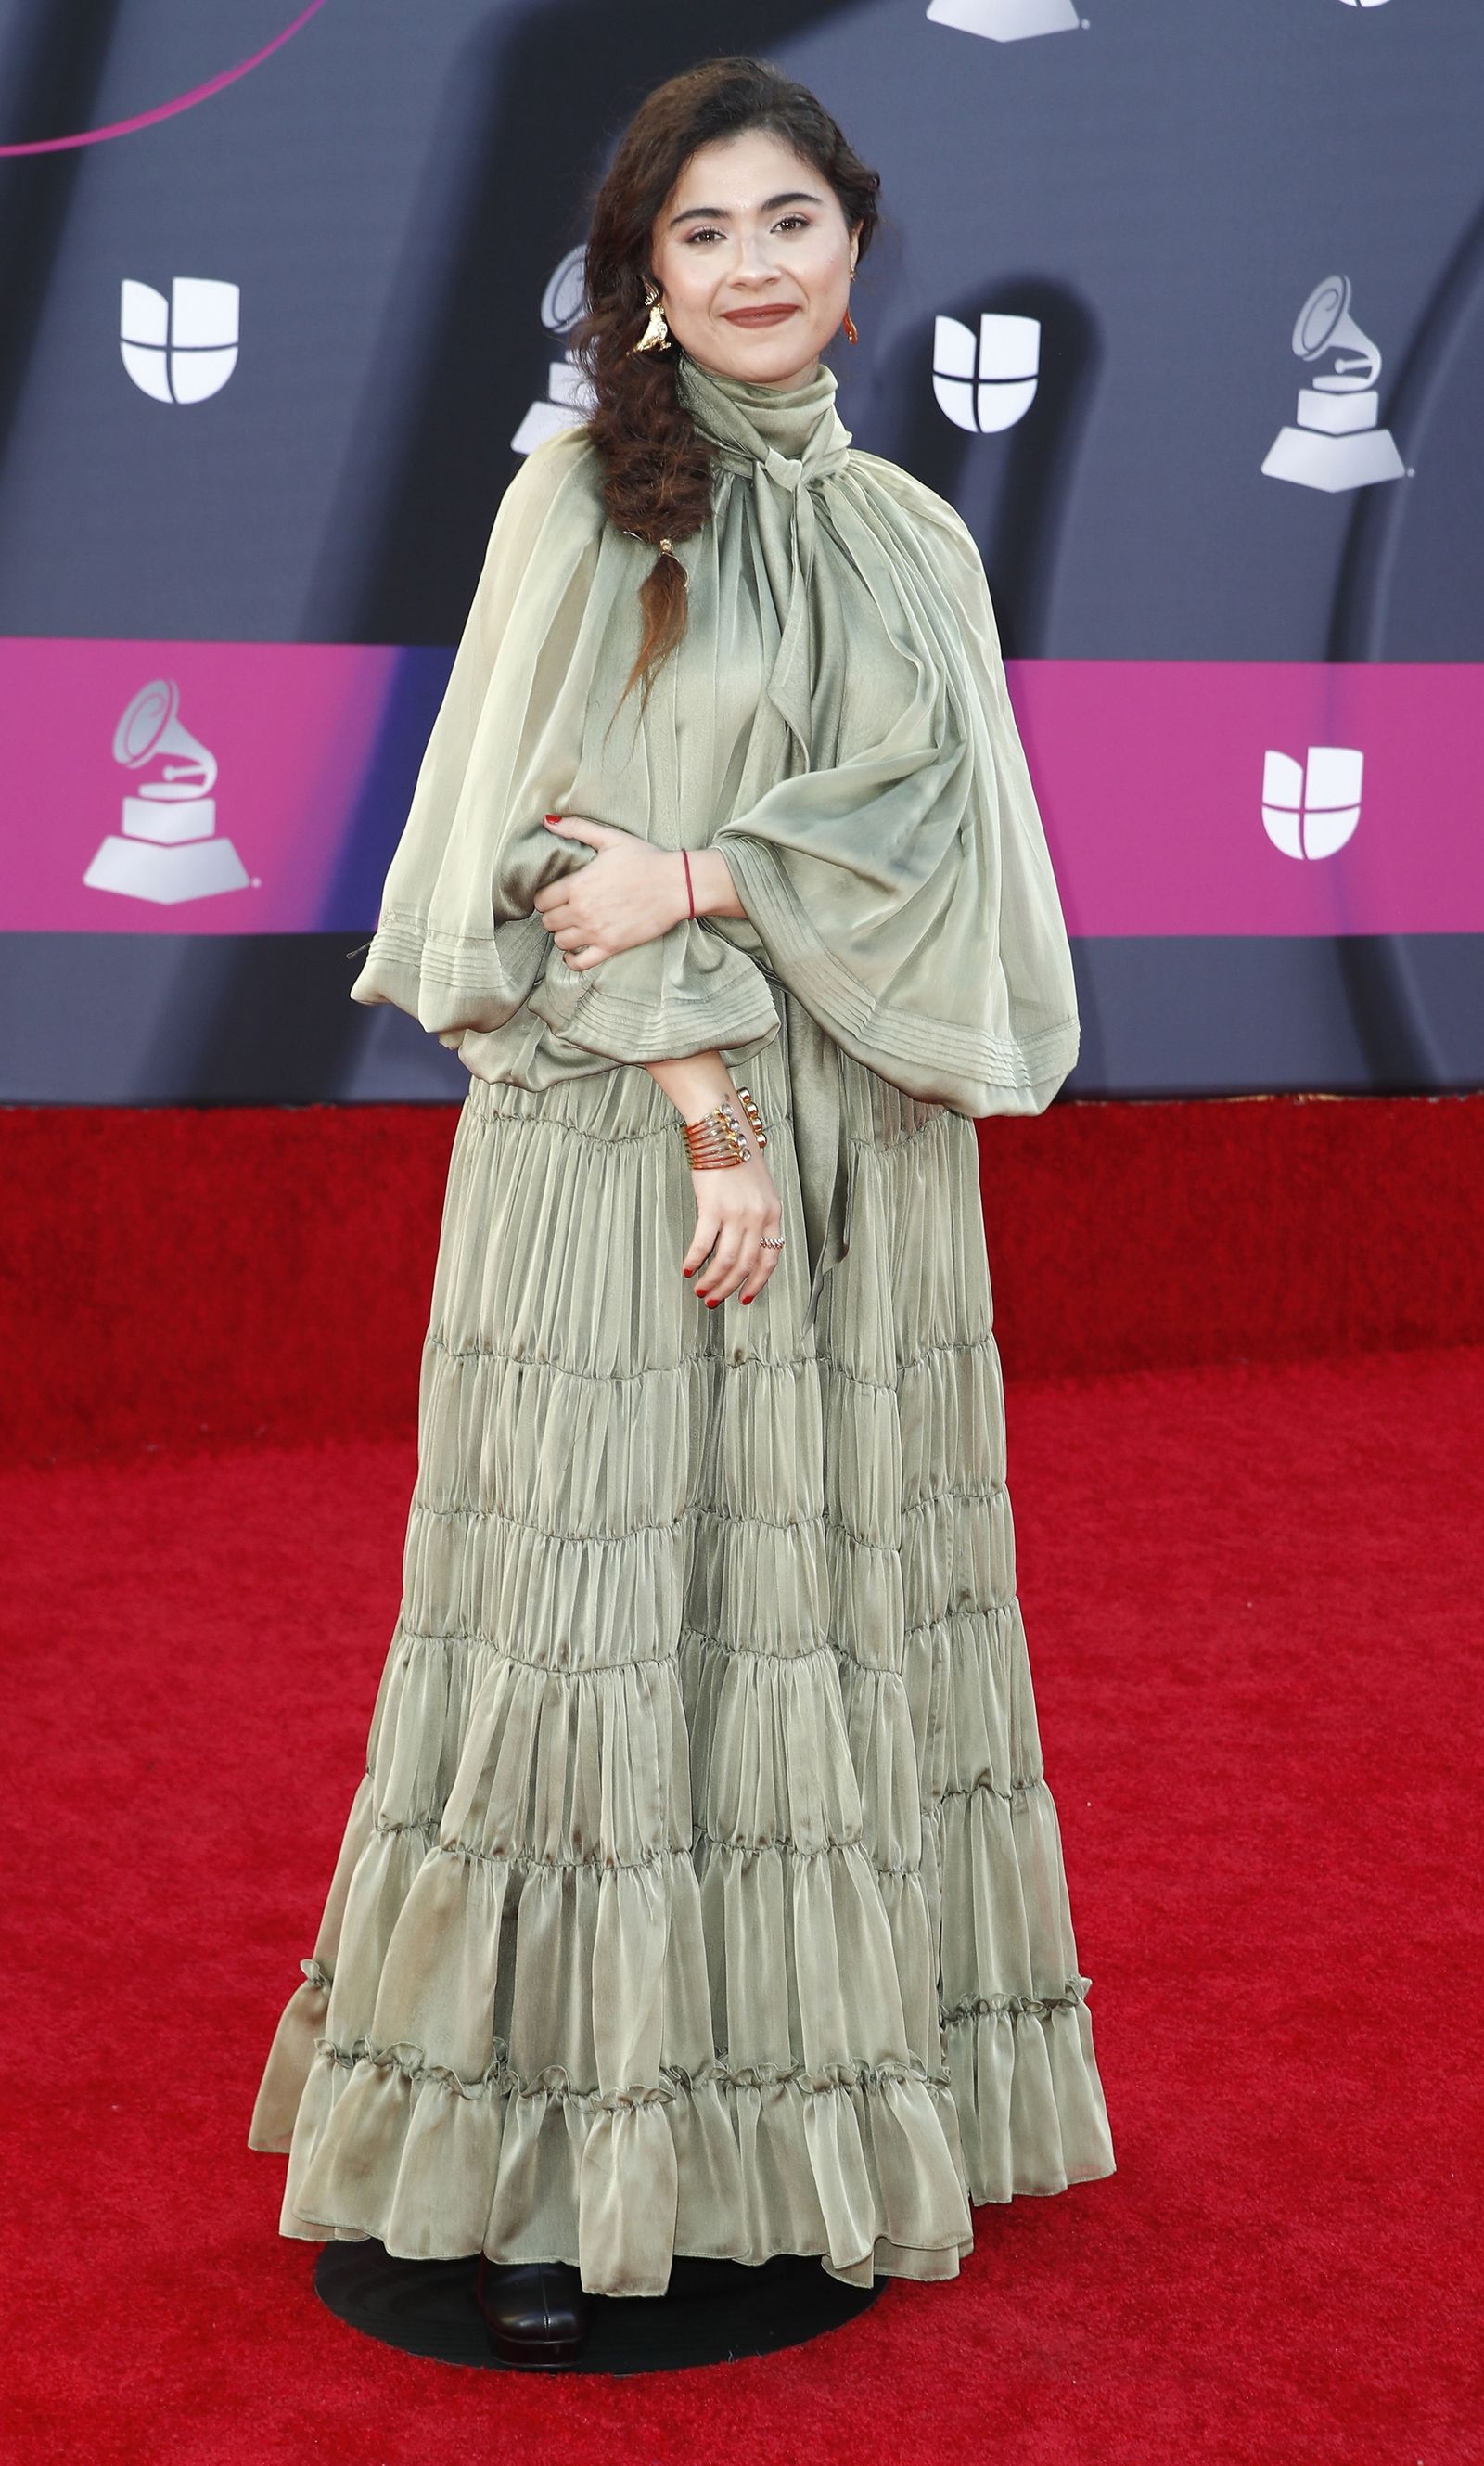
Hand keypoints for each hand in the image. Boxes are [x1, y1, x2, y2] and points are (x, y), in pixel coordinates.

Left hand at [536, 813, 688, 967]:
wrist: (678, 885)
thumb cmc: (646, 860)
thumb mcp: (611, 838)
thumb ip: (577, 828)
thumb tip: (547, 821)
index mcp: (578, 884)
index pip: (542, 899)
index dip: (545, 897)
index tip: (555, 895)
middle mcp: (582, 910)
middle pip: (548, 922)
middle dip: (553, 915)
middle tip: (565, 910)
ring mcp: (596, 931)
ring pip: (560, 941)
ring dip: (563, 935)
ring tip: (572, 927)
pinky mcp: (611, 947)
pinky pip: (580, 962)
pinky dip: (572, 960)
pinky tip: (574, 952)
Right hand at [685, 1149, 785, 1306]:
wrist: (724, 1130)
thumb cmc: (739, 1157)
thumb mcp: (761, 1189)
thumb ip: (758, 1217)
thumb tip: (745, 1246)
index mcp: (773, 1213)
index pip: (770, 1258)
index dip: (758, 1282)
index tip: (746, 1296)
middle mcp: (758, 1217)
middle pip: (745, 1265)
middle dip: (729, 1288)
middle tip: (715, 1299)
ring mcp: (737, 1213)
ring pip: (725, 1261)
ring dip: (712, 1281)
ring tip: (700, 1290)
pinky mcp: (713, 1207)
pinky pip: (704, 1244)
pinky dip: (694, 1260)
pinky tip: (687, 1268)